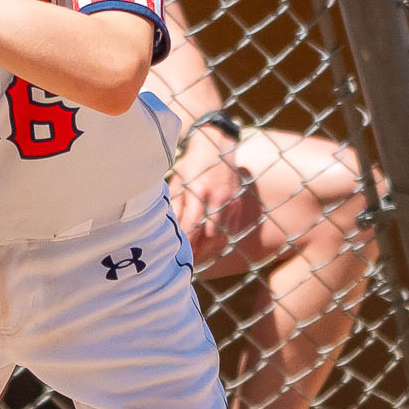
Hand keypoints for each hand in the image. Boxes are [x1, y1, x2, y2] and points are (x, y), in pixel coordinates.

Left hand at [169, 122, 249, 270]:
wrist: (217, 145)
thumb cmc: (192, 164)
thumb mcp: (178, 181)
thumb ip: (175, 205)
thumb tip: (171, 230)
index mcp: (198, 191)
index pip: (191, 226)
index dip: (185, 243)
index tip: (177, 255)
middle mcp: (217, 198)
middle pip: (208, 235)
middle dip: (197, 251)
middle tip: (186, 262)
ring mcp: (230, 201)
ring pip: (221, 235)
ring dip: (209, 249)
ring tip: (197, 259)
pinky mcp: (237, 203)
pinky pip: (230, 229)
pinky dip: (221, 239)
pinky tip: (210, 247)